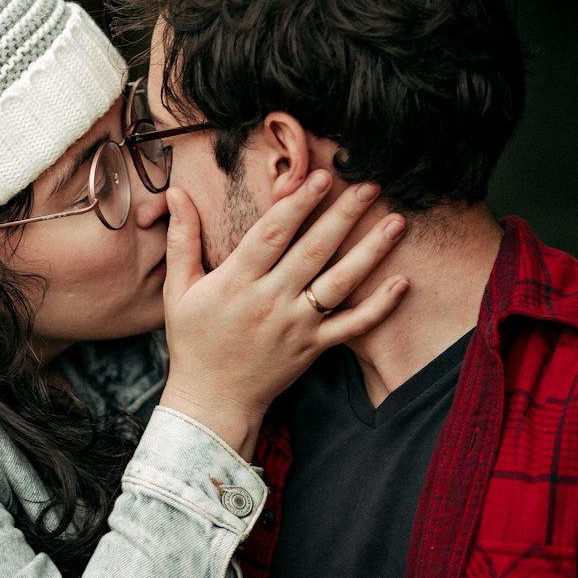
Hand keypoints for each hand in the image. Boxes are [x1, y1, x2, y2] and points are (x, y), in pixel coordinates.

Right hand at [160, 174, 406, 454]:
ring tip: (397, 223)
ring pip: (340, 284)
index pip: (272, 234)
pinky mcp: (314, 347)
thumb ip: (181, 238)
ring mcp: (296, 325)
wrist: (212, 401)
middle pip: (314, 250)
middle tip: (371, 184)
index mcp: (236, 281)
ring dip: (371, 252)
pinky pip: (352, 326)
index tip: (321, 176)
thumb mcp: (178, 289)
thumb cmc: (193, 341)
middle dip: (344, 215)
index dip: (298, 204)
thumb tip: (176, 191)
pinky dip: (379, 307)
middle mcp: (270, 301)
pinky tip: (402, 282)